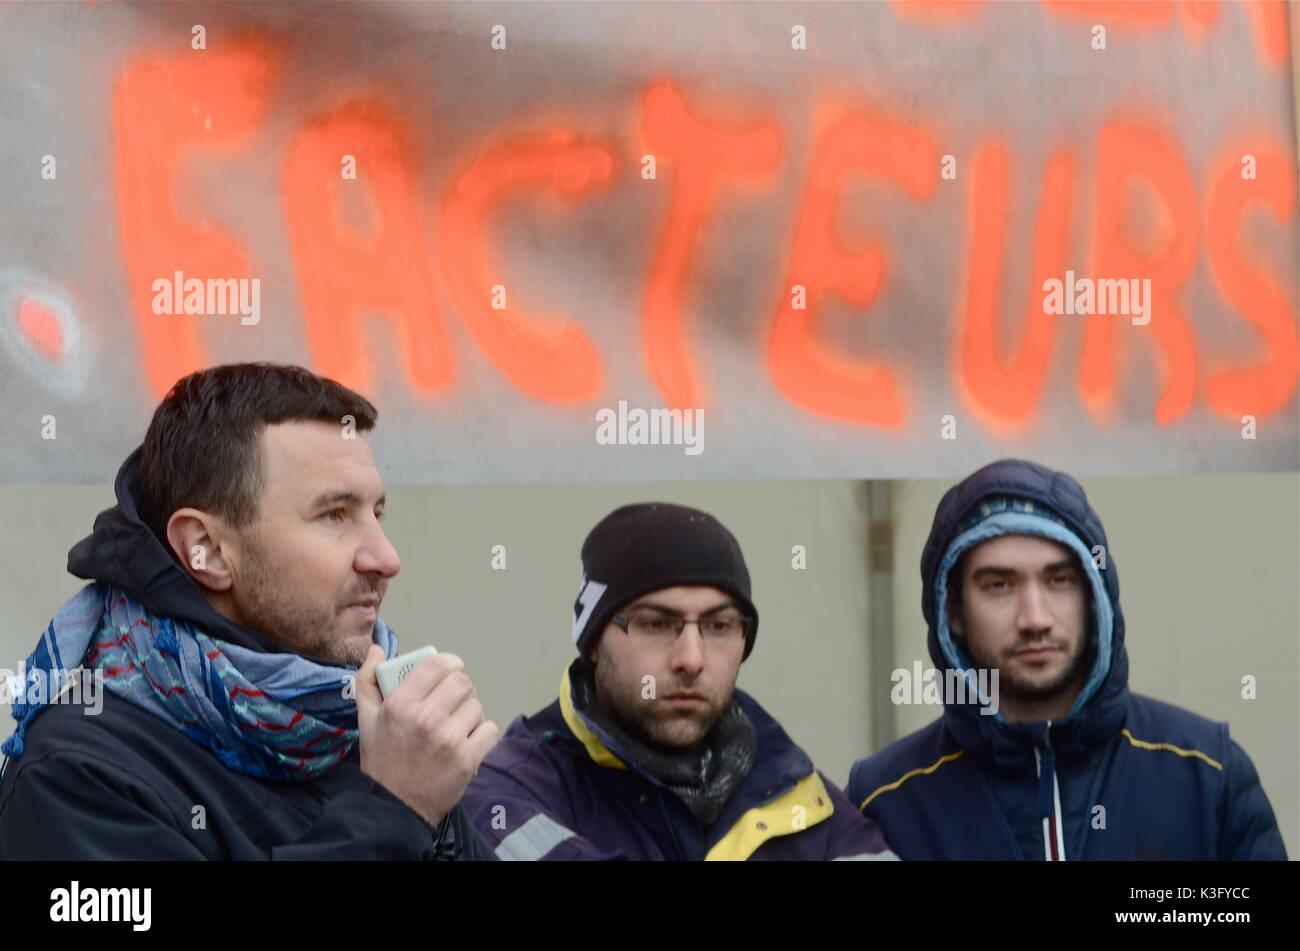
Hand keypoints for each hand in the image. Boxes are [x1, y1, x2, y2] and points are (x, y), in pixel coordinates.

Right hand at [355, 645, 499, 828]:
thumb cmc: (383, 761)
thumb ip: (368, 680)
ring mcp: (449, 740)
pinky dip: (482, 734)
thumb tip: (378, 649)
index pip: (438, 664)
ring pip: (477, 705)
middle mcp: (426, 719)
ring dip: (469, 712)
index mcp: (401, 704)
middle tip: (451, 701)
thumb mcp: (366, 719)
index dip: (448, 664)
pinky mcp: (467, 759)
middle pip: (463, 682)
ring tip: (454, 725)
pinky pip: (490, 730)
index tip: (448, 671)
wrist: (394, 807)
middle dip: (459, 689)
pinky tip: (466, 741)